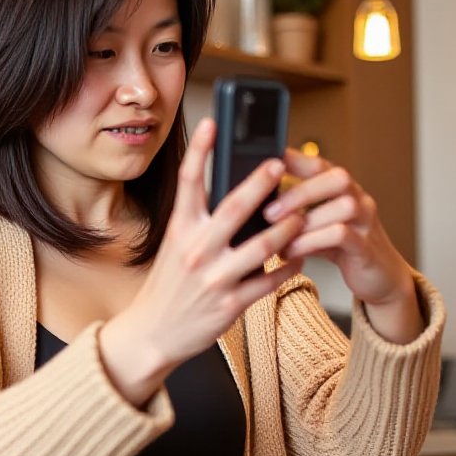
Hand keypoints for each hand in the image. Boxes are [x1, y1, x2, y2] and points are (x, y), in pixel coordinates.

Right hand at [100, 117, 304, 405]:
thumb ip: (198, 223)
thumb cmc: (168, 288)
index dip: (199, 149)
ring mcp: (215, 278)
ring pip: (262, 245)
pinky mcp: (230, 304)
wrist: (153, 334)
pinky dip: (289, 267)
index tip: (212, 122)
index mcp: (180, 231)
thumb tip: (233, 195)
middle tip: (279, 163)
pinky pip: (269, 280)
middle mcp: (196, 251)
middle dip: (260, 183)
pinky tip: (300, 257)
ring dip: (289, 229)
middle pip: (234, 208)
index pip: (188, 182)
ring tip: (303, 216)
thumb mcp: (174, 248)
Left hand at [264, 148, 424, 343]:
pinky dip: (312, 242)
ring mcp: (366, 223)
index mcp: (343, 190)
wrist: (378, 278)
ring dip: (306, 220)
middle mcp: (359, 199)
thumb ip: (295, 214)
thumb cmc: (342, 249)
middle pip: (337, 177)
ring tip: (278, 236)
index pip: (321, 164)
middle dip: (300, 191)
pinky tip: (291, 252)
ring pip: (343, 206)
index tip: (267, 163)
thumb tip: (255, 207)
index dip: (296, 160)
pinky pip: (342, 236)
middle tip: (269, 211)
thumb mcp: (316, 226)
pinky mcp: (367, 248)